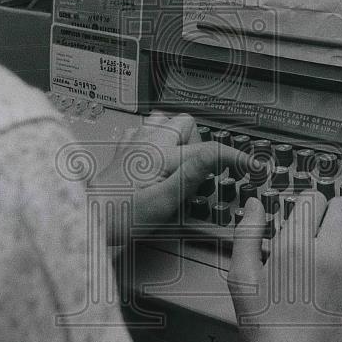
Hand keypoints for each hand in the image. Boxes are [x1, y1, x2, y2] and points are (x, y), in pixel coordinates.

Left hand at [88, 111, 250, 246]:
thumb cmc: (121, 216)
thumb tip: (218, 156)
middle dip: (197, 143)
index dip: (236, 158)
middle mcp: (148, 141)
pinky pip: (144, 130)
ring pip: (165, 121)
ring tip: (176, 164)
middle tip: (195, 172)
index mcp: (162, 153)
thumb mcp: (163, 202)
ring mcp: (134, 143)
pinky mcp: (123, 150)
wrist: (88, 219)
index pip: (209, 150)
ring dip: (176, 137)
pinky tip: (154, 160)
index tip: (252, 166)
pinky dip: (155, 139)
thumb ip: (192, 174)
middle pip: (186, 123)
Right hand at [228, 193, 341, 341]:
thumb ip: (246, 236)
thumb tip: (253, 205)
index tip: (308, 213)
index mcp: (294, 246)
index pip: (313, 199)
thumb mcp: (242, 279)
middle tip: (331, 221)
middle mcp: (327, 254)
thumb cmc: (266, 328)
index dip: (310, 202)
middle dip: (337, 208)